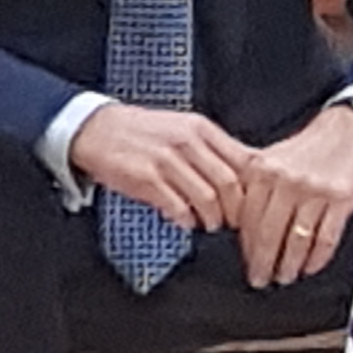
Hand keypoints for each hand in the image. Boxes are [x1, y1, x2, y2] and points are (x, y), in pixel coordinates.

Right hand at [71, 106, 250, 232]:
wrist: (96, 128)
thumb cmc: (144, 132)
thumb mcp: (184, 128)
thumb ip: (213, 149)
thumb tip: (247, 173)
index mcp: (202, 129)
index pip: (245, 160)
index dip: (256, 188)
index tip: (256, 203)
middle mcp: (187, 142)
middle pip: (230, 183)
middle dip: (237, 210)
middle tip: (235, 222)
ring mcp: (166, 160)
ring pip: (208, 198)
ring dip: (213, 219)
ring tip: (211, 224)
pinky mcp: (146, 179)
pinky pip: (177, 207)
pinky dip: (187, 220)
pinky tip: (186, 222)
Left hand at [232, 105, 352, 289]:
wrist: (347, 130)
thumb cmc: (307, 150)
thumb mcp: (269, 159)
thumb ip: (250, 188)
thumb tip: (233, 225)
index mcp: (264, 171)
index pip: (249, 221)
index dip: (247, 249)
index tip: (248, 264)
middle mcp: (288, 180)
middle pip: (270, 234)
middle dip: (264, 263)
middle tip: (261, 279)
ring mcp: (316, 190)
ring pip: (298, 240)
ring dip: (290, 264)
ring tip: (286, 276)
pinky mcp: (342, 198)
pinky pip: (326, 237)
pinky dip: (318, 258)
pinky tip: (310, 266)